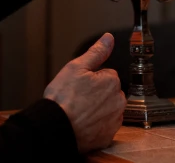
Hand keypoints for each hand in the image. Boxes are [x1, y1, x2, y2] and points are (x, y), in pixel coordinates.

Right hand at [43, 33, 125, 152]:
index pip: (106, 74)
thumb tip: (108, 38)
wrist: (56, 127)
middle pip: (109, 92)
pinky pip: (105, 126)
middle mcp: (118, 100)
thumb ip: (96, 52)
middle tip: (78, 98)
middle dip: (97, 94)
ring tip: (79, 111)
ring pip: (107, 109)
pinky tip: (83, 123)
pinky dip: (96, 124)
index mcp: (112, 81)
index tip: (80, 85)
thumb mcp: (76, 67)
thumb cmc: (63, 98)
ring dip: (98, 109)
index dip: (91, 79)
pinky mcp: (108, 135)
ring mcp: (114, 119)